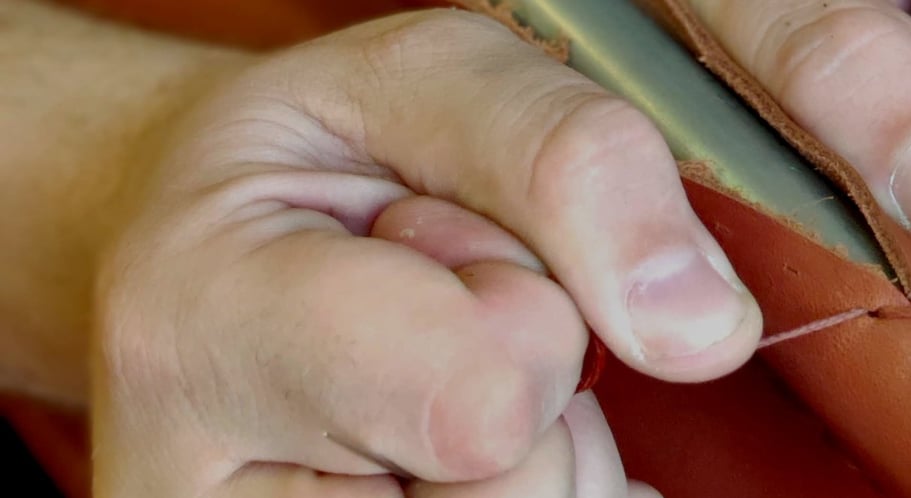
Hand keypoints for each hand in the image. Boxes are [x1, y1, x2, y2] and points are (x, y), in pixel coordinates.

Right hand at [92, 10, 758, 495]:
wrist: (215, 240)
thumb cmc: (318, 157)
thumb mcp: (430, 82)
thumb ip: (568, 165)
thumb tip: (702, 329)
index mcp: (199, 336)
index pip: (480, 397)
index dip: (528, 308)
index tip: (444, 239)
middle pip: (516, 486)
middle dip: (530, 371)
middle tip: (436, 305)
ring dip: (542, 433)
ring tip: (443, 362)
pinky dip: (544, 476)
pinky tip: (463, 431)